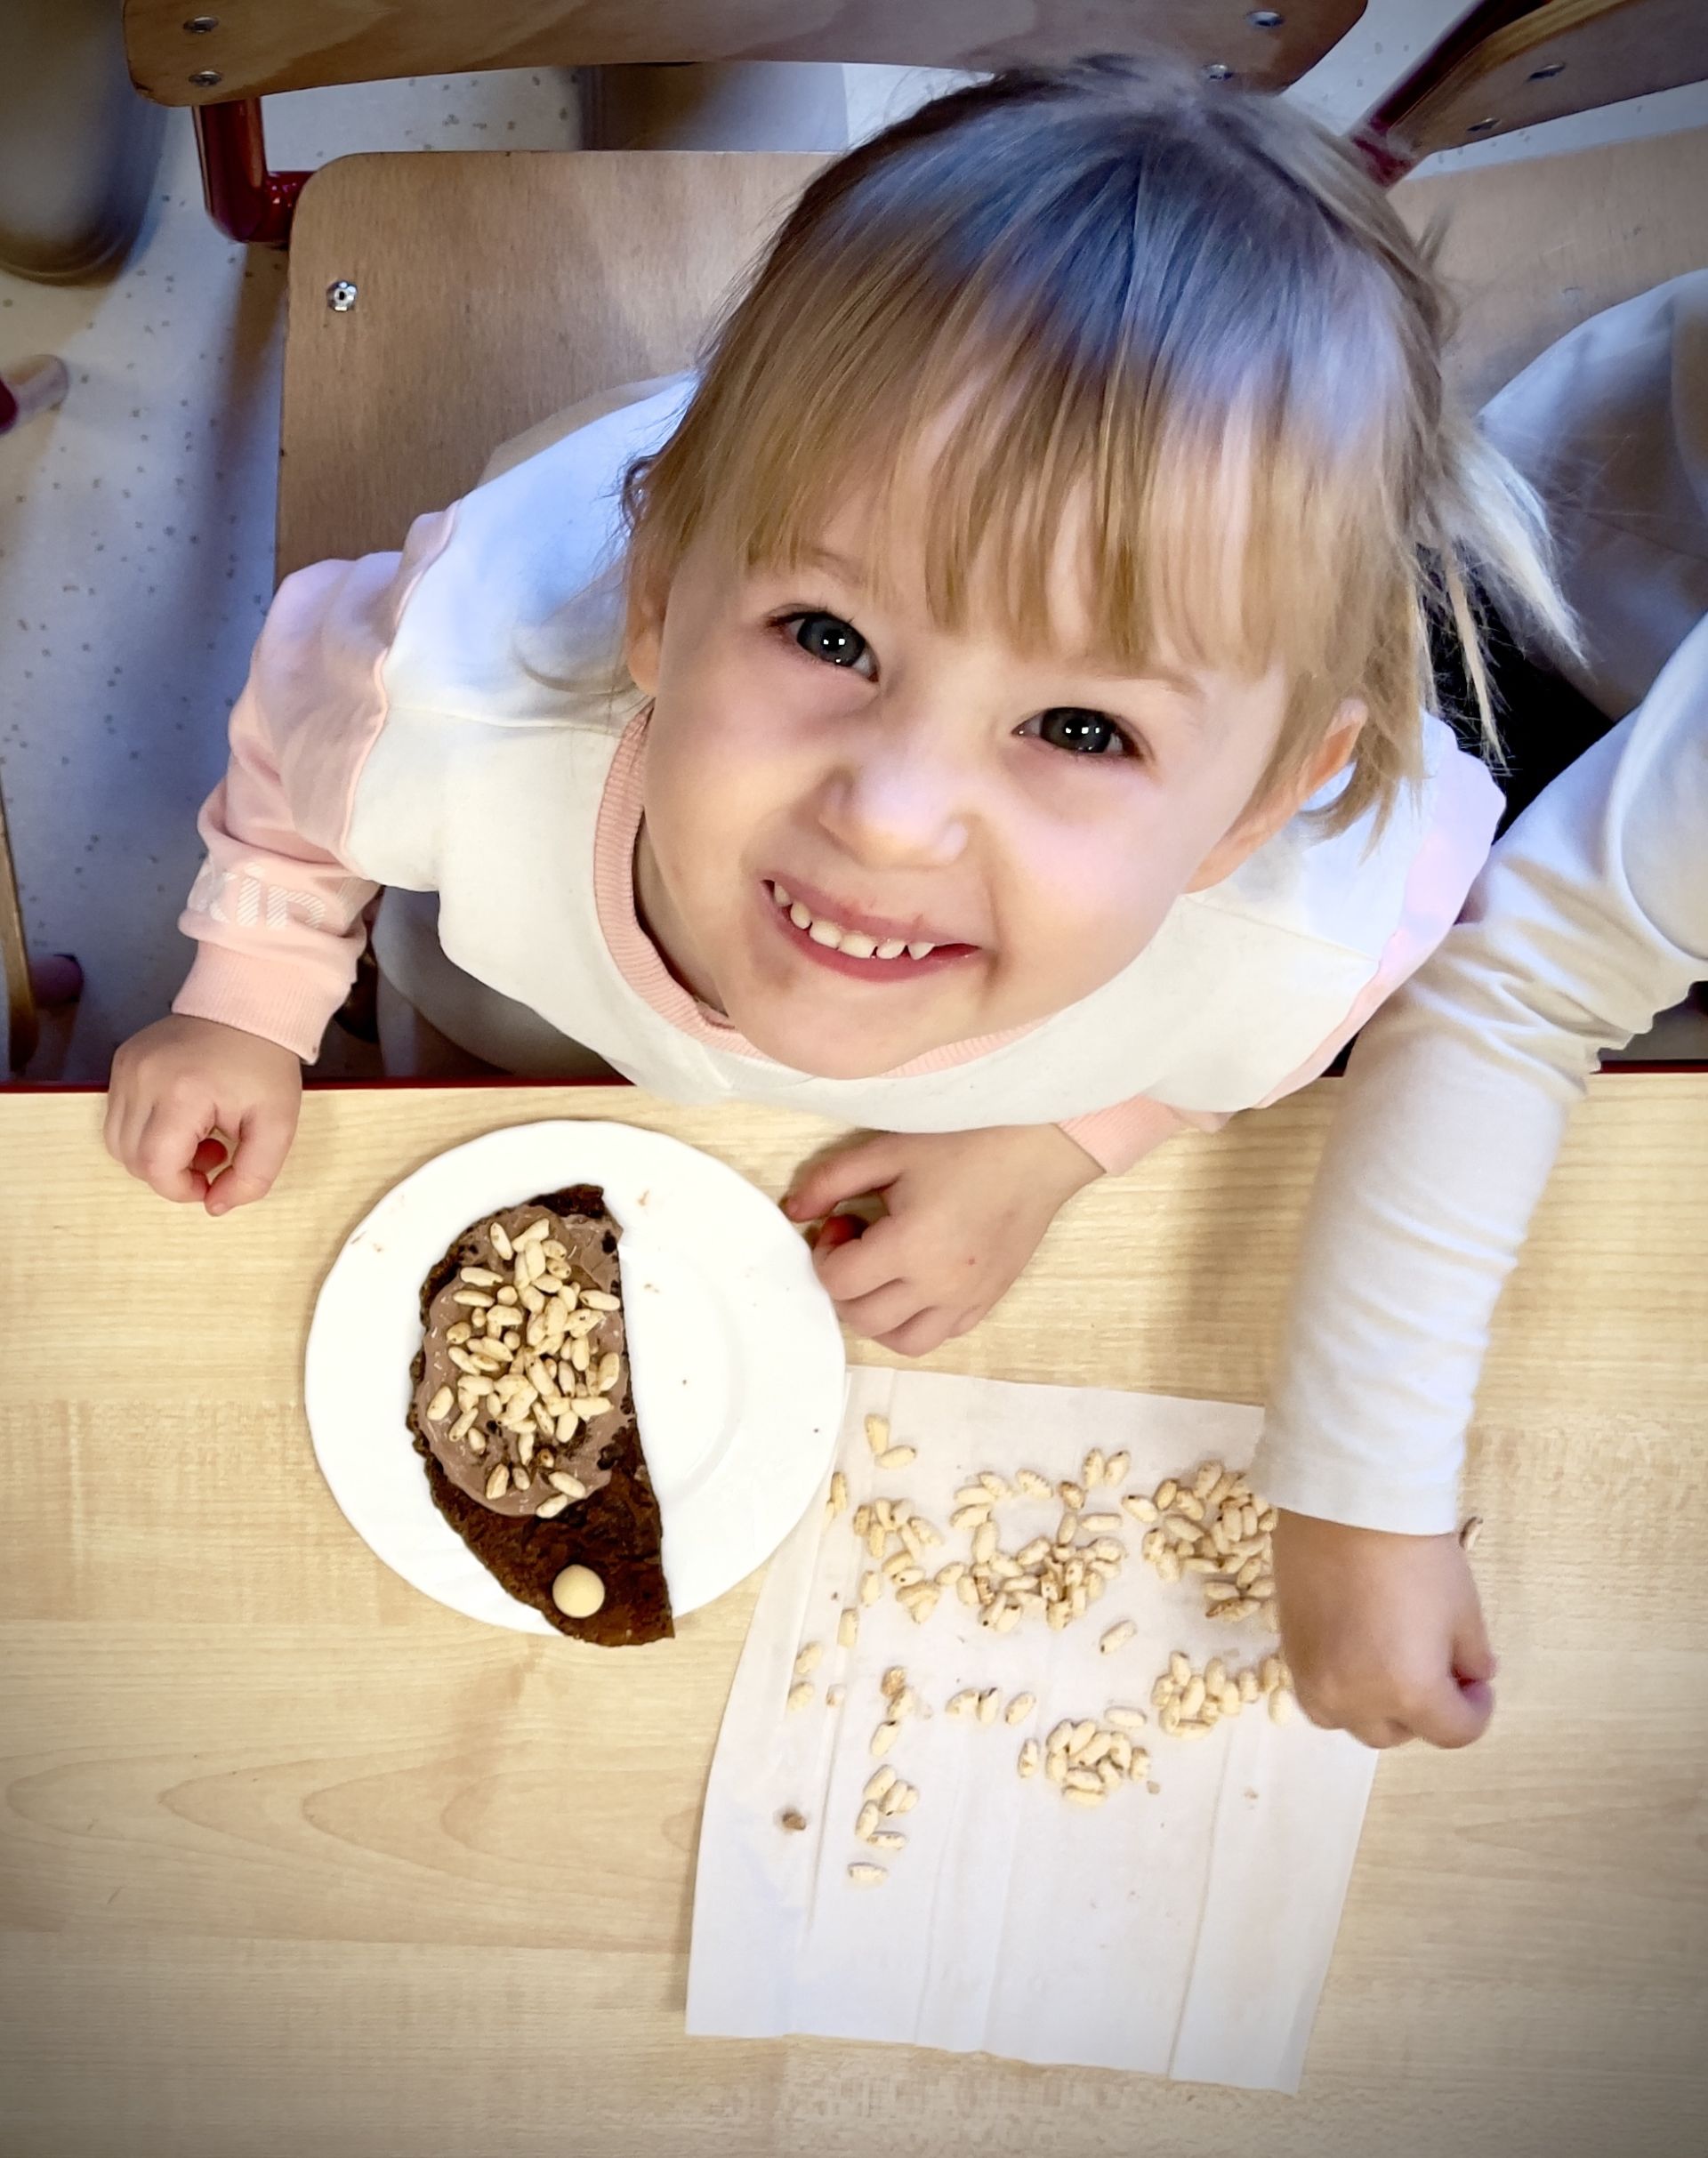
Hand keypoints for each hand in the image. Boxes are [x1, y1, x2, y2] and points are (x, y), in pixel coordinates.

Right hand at [106, 1015, 302, 1214]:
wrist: (250, 1006)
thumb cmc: (265, 1064)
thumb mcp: (277, 1126)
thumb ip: (252, 1176)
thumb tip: (214, 1206)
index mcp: (182, 1094)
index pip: (155, 1166)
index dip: (180, 1189)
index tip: (212, 1181)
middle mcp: (142, 1079)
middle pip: (132, 1159)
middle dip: (171, 1173)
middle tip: (215, 1153)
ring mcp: (126, 1068)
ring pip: (118, 1141)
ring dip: (155, 1154)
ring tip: (200, 1136)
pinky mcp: (122, 1062)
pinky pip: (119, 1115)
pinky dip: (146, 1130)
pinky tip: (184, 1117)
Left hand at [782, 1125, 1100, 1355]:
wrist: (1037, 1150)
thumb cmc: (965, 1142)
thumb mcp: (887, 1151)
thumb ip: (830, 1181)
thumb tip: (793, 1212)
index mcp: (911, 1246)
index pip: (838, 1281)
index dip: (826, 1255)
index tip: (841, 1224)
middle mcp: (940, 1284)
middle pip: (863, 1318)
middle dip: (846, 1285)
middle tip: (859, 1243)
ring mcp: (967, 1299)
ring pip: (903, 1342)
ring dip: (878, 1315)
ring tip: (884, 1273)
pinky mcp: (987, 1301)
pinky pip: (941, 1335)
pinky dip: (917, 1319)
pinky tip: (918, 1279)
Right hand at [1271, 1508, 1495, 1749]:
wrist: (1346, 1502)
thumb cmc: (1414, 1552)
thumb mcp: (1463, 1609)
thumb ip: (1472, 1657)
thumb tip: (1471, 1676)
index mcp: (1409, 1690)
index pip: (1453, 1732)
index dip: (1475, 1709)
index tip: (1477, 1681)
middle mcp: (1355, 1697)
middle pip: (1396, 1733)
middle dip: (1423, 1710)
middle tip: (1435, 1668)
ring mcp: (1314, 1677)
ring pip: (1349, 1719)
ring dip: (1375, 1705)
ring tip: (1388, 1662)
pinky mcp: (1287, 1650)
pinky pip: (1317, 1693)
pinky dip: (1341, 1685)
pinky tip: (1354, 1647)